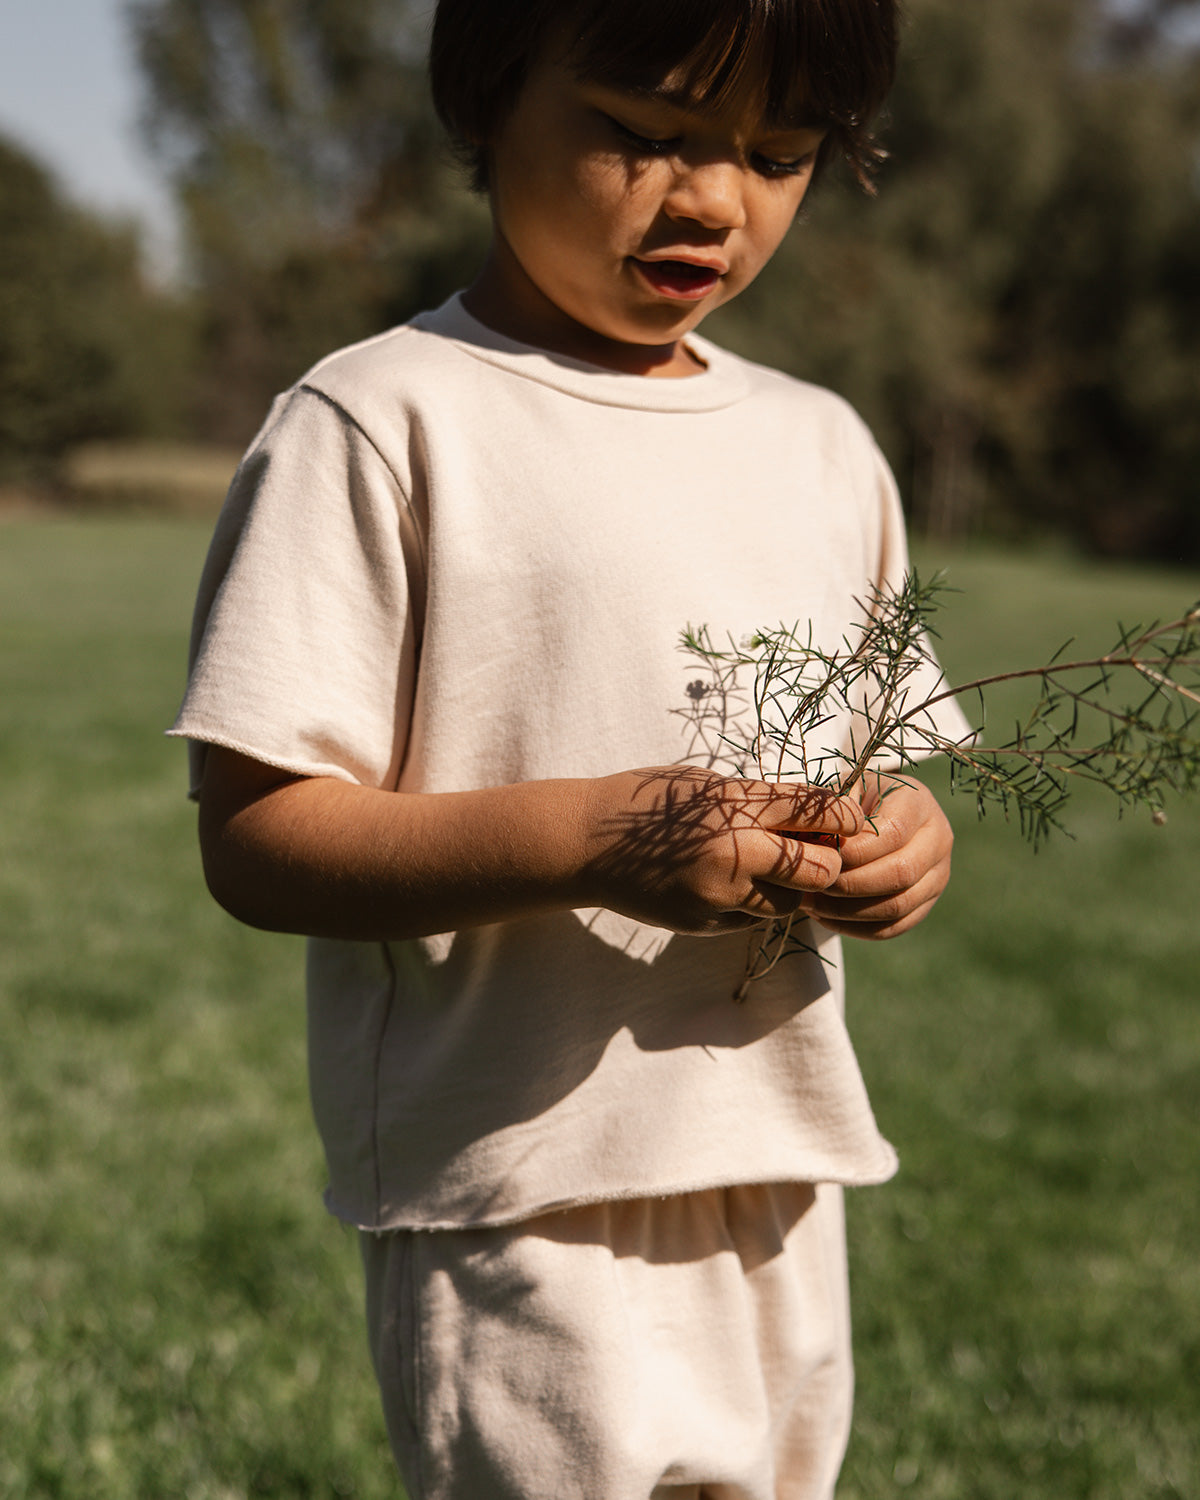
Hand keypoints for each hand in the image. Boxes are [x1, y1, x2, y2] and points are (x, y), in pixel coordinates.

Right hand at [582, 767, 862, 936]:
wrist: (584, 844)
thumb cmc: (648, 803)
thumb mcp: (707, 785)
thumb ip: (760, 800)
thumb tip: (820, 813)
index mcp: (732, 807)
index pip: (818, 813)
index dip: (847, 818)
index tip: (853, 819)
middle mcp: (730, 853)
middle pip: (819, 870)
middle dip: (827, 863)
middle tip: (819, 852)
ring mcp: (716, 895)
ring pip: (789, 904)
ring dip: (790, 889)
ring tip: (766, 868)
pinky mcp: (703, 924)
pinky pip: (752, 920)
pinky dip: (754, 905)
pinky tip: (729, 885)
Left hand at [800, 774, 953, 940]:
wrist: (875, 810)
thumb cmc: (853, 798)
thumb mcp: (845, 790)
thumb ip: (836, 811)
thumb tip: (821, 845)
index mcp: (918, 803)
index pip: (893, 833)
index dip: (855, 851)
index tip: (821, 857)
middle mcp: (937, 839)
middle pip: (901, 873)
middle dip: (850, 884)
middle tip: (814, 884)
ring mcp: (937, 874)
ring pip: (897, 906)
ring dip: (848, 911)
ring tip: (811, 903)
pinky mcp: (926, 902)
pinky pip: (893, 927)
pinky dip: (855, 927)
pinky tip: (824, 917)